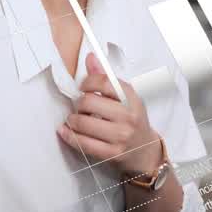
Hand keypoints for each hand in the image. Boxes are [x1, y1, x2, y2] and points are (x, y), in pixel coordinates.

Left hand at [57, 53, 159, 175]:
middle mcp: (128, 116)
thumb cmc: (132, 121)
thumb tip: (90, 58)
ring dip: (72, 120)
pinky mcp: (112, 153)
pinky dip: (69, 136)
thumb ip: (105, 79)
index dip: (87, 82)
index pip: (103, 82)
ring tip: (75, 120)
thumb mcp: (125, 98)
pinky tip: (66, 131)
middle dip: (79, 103)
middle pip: (88, 102)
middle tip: (81, 107)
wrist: (144, 151)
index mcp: (131, 98)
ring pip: (82, 123)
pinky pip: (83, 143)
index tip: (83, 87)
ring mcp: (121, 136)